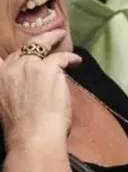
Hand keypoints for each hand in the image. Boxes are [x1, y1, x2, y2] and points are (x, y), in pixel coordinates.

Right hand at [0, 30, 81, 149]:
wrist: (33, 136)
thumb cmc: (22, 129)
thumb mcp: (6, 105)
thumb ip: (11, 90)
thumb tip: (23, 88)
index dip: (8, 57)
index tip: (14, 53)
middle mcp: (8, 69)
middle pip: (20, 51)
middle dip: (32, 45)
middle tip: (43, 41)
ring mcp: (28, 66)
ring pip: (40, 44)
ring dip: (51, 38)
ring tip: (60, 35)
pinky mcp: (48, 68)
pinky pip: (61, 56)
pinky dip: (70, 57)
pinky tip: (76, 61)